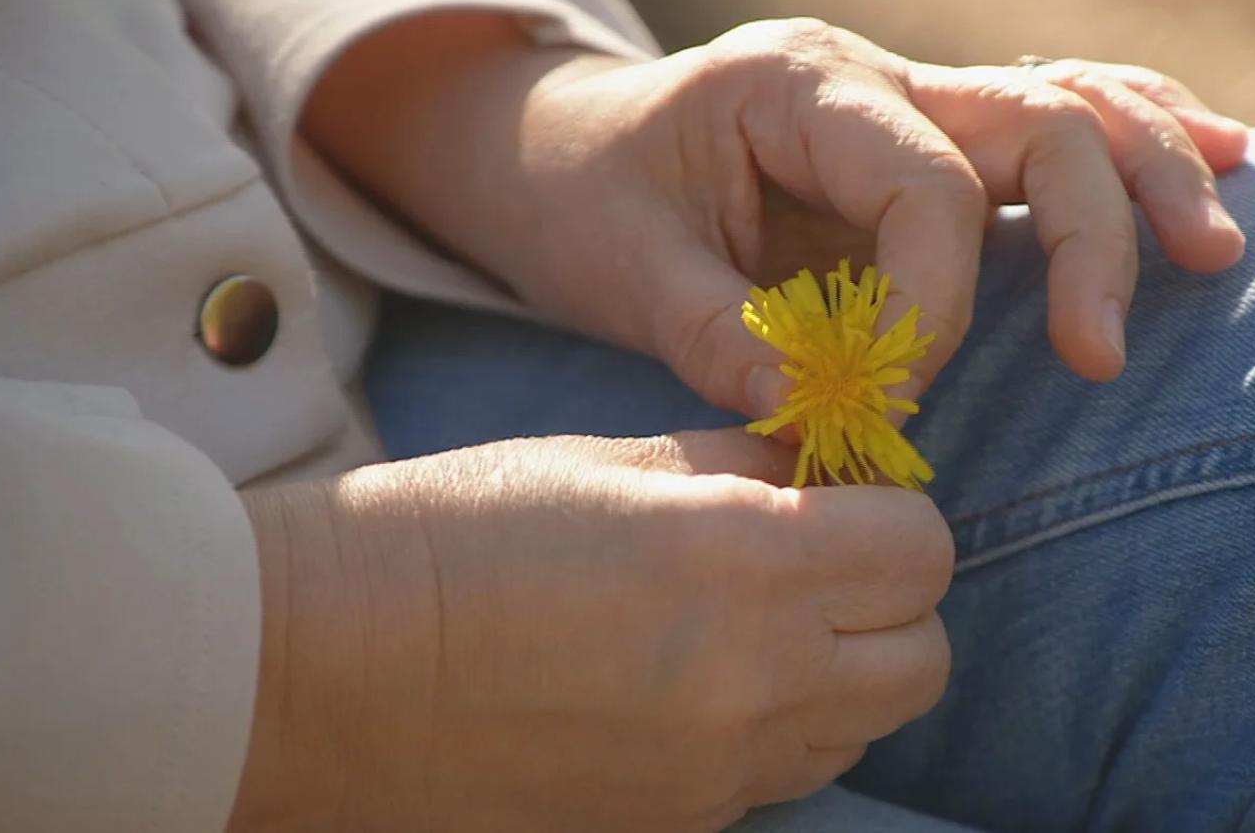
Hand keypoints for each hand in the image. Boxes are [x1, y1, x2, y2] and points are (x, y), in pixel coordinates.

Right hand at [229, 429, 953, 831]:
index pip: (923, 547)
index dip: (892, 515)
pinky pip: (788, 778)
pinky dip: (780, 731)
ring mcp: (721, 771)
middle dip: (892, 602)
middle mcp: (757, 678)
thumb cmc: (459, 531)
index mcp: (745, 557)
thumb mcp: (613, 457)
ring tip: (755, 629)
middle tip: (820, 564)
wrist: (331, 667)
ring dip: (844, 672)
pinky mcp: (681, 825)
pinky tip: (701, 687)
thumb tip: (827, 467)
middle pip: (923, 657)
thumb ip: (746, 465)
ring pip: (867, 727)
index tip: (842, 500)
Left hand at [307, 14, 1247, 418]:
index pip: (920, 183)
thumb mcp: (622, 271)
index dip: (932, 301)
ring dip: (1149, 170)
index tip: (897, 393)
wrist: (563, 148)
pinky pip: (1050, 117)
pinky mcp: (929, 140)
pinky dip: (1132, 140)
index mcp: (795, 84)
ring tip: (1214, 248)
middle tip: (1100, 353)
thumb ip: (718, 338)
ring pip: (1067, 101)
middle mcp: (872, 75)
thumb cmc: (585, 199)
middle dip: (1087, 237)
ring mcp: (910, 97)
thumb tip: (824, 415)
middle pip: (1033, 120)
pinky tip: (1213, 161)